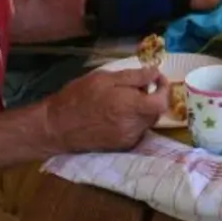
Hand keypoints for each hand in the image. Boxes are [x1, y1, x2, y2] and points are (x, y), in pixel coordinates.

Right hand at [44, 67, 167, 152]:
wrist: (57, 126)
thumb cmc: (78, 97)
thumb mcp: (104, 78)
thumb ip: (134, 77)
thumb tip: (155, 73)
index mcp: (130, 107)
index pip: (162, 102)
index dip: (164, 89)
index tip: (157, 79)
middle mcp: (133, 126)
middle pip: (156, 112)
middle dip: (152, 98)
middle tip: (136, 87)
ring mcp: (127, 139)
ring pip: (147, 122)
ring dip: (142, 109)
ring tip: (122, 100)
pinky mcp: (121, 146)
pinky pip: (137, 130)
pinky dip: (134, 120)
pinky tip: (117, 114)